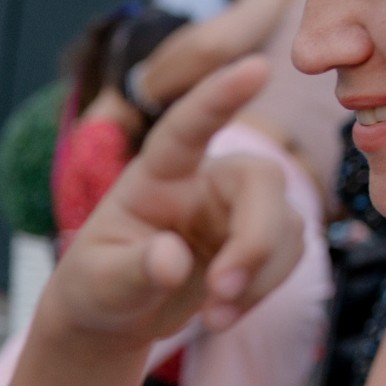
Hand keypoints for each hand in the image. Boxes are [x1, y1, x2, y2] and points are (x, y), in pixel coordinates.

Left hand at [45, 55, 302, 344]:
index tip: (256, 67)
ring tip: (214, 318)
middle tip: (221, 291)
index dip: (219, 98)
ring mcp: (236, 209)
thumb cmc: (97, 285)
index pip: (187, 130)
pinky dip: (263, 290)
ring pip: (285, 223)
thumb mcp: (97, 284)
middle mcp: (203, 181)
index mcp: (155, 177)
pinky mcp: (259, 240)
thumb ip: (132, 270)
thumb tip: (173, 261)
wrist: (114, 314)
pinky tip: (224, 316)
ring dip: (259, 276)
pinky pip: (288, 255)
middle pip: (261, 180)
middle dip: (256, 239)